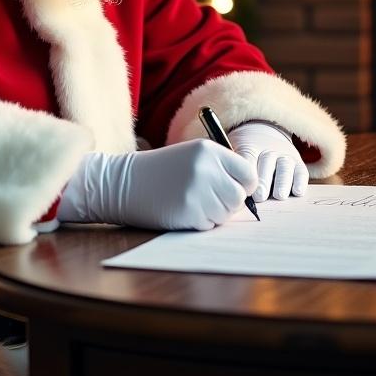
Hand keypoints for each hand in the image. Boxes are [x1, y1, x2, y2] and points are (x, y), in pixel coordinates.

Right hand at [57, 139, 258, 230]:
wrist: (124, 182)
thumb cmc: (161, 171)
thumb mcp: (192, 156)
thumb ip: (221, 168)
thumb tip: (251, 192)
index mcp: (209, 150)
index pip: (248, 174)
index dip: (242, 185)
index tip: (230, 188)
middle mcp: (206, 168)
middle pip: (239, 197)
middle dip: (228, 203)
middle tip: (207, 199)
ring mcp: (198, 191)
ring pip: (226, 213)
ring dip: (214, 214)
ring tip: (191, 202)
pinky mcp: (188, 212)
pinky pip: (210, 225)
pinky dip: (200, 223)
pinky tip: (182, 210)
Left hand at [228, 121, 307, 201]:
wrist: (266, 134)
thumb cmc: (247, 152)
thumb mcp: (236, 151)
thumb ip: (233, 167)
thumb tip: (229, 189)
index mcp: (250, 146)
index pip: (248, 157)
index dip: (246, 172)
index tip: (243, 187)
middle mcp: (269, 150)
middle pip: (266, 163)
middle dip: (263, 181)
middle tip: (259, 196)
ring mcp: (285, 156)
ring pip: (285, 168)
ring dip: (282, 182)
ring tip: (279, 195)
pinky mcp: (299, 164)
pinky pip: (301, 172)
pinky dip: (300, 182)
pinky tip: (297, 192)